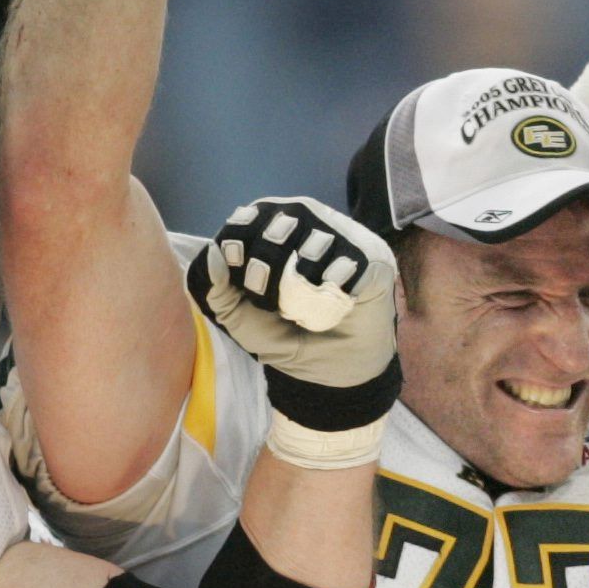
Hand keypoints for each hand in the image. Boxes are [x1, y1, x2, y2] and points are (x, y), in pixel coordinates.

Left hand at [187, 198, 401, 456]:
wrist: (331, 375)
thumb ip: (221, 291)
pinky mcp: (377, 263)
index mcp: (286, 231)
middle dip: (266, 259)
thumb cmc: (290, 337)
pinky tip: (330, 311)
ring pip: (317, 238)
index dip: (242, 233)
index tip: (234, 265)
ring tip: (299, 309)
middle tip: (265, 297)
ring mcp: (351, 241)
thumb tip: (211, 255)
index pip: (261, 211)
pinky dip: (331, 289)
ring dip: (298, 279)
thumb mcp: (243, 319)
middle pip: (287, 219)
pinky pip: (349, 262)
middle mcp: (320, 227)